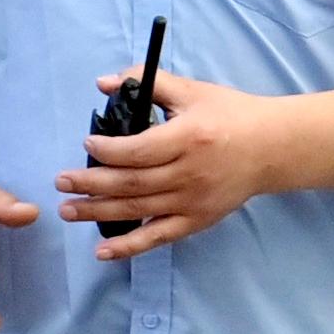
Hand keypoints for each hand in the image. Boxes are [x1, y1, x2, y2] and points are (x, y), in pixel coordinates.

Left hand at [54, 70, 310, 258]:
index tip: (87, 144)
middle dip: (91, 183)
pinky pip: (158, 236)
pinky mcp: (197, 220)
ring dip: (99, 212)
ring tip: (68, 210)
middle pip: (132, 182)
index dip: (107, 150)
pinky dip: (130, 246)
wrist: (273, 148)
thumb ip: (149, 82)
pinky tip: (102, 251)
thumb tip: (104, 83)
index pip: (139, 150)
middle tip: (61, 182)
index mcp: (188, 138)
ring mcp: (193, 201)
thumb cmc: (231, 115)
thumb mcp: (193, 91)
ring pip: (138, 209)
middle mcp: (189, 173)